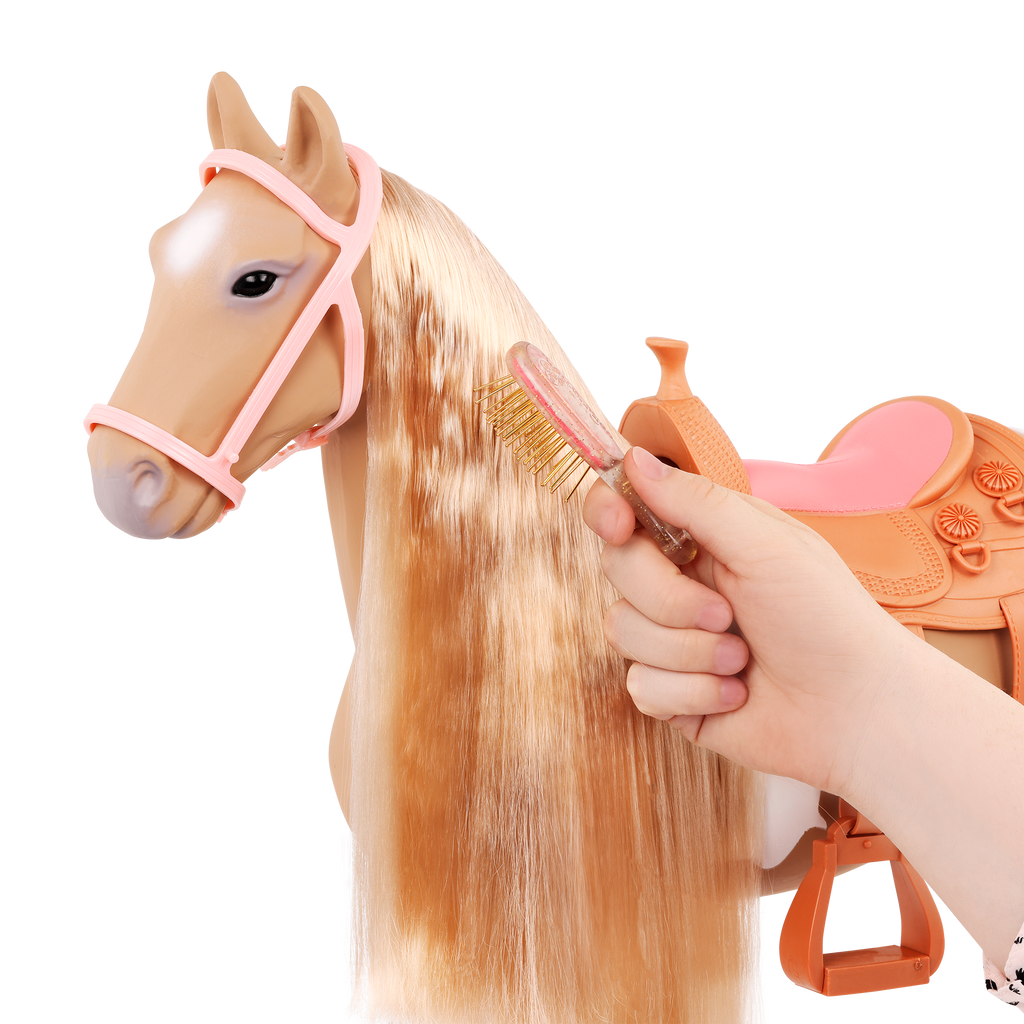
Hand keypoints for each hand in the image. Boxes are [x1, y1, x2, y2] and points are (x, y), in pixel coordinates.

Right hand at [582, 446, 917, 796]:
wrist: (856, 710)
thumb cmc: (827, 617)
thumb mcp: (766, 544)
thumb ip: (694, 501)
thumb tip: (633, 458)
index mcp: (702, 537)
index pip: (625, 509)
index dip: (607, 510)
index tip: (617, 526)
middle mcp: (679, 582)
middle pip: (616, 570)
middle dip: (669, 600)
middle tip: (726, 613)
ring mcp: (671, 639)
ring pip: (622, 632)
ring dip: (688, 652)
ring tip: (741, 659)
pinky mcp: (672, 692)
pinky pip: (641, 687)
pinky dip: (692, 692)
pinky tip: (735, 694)